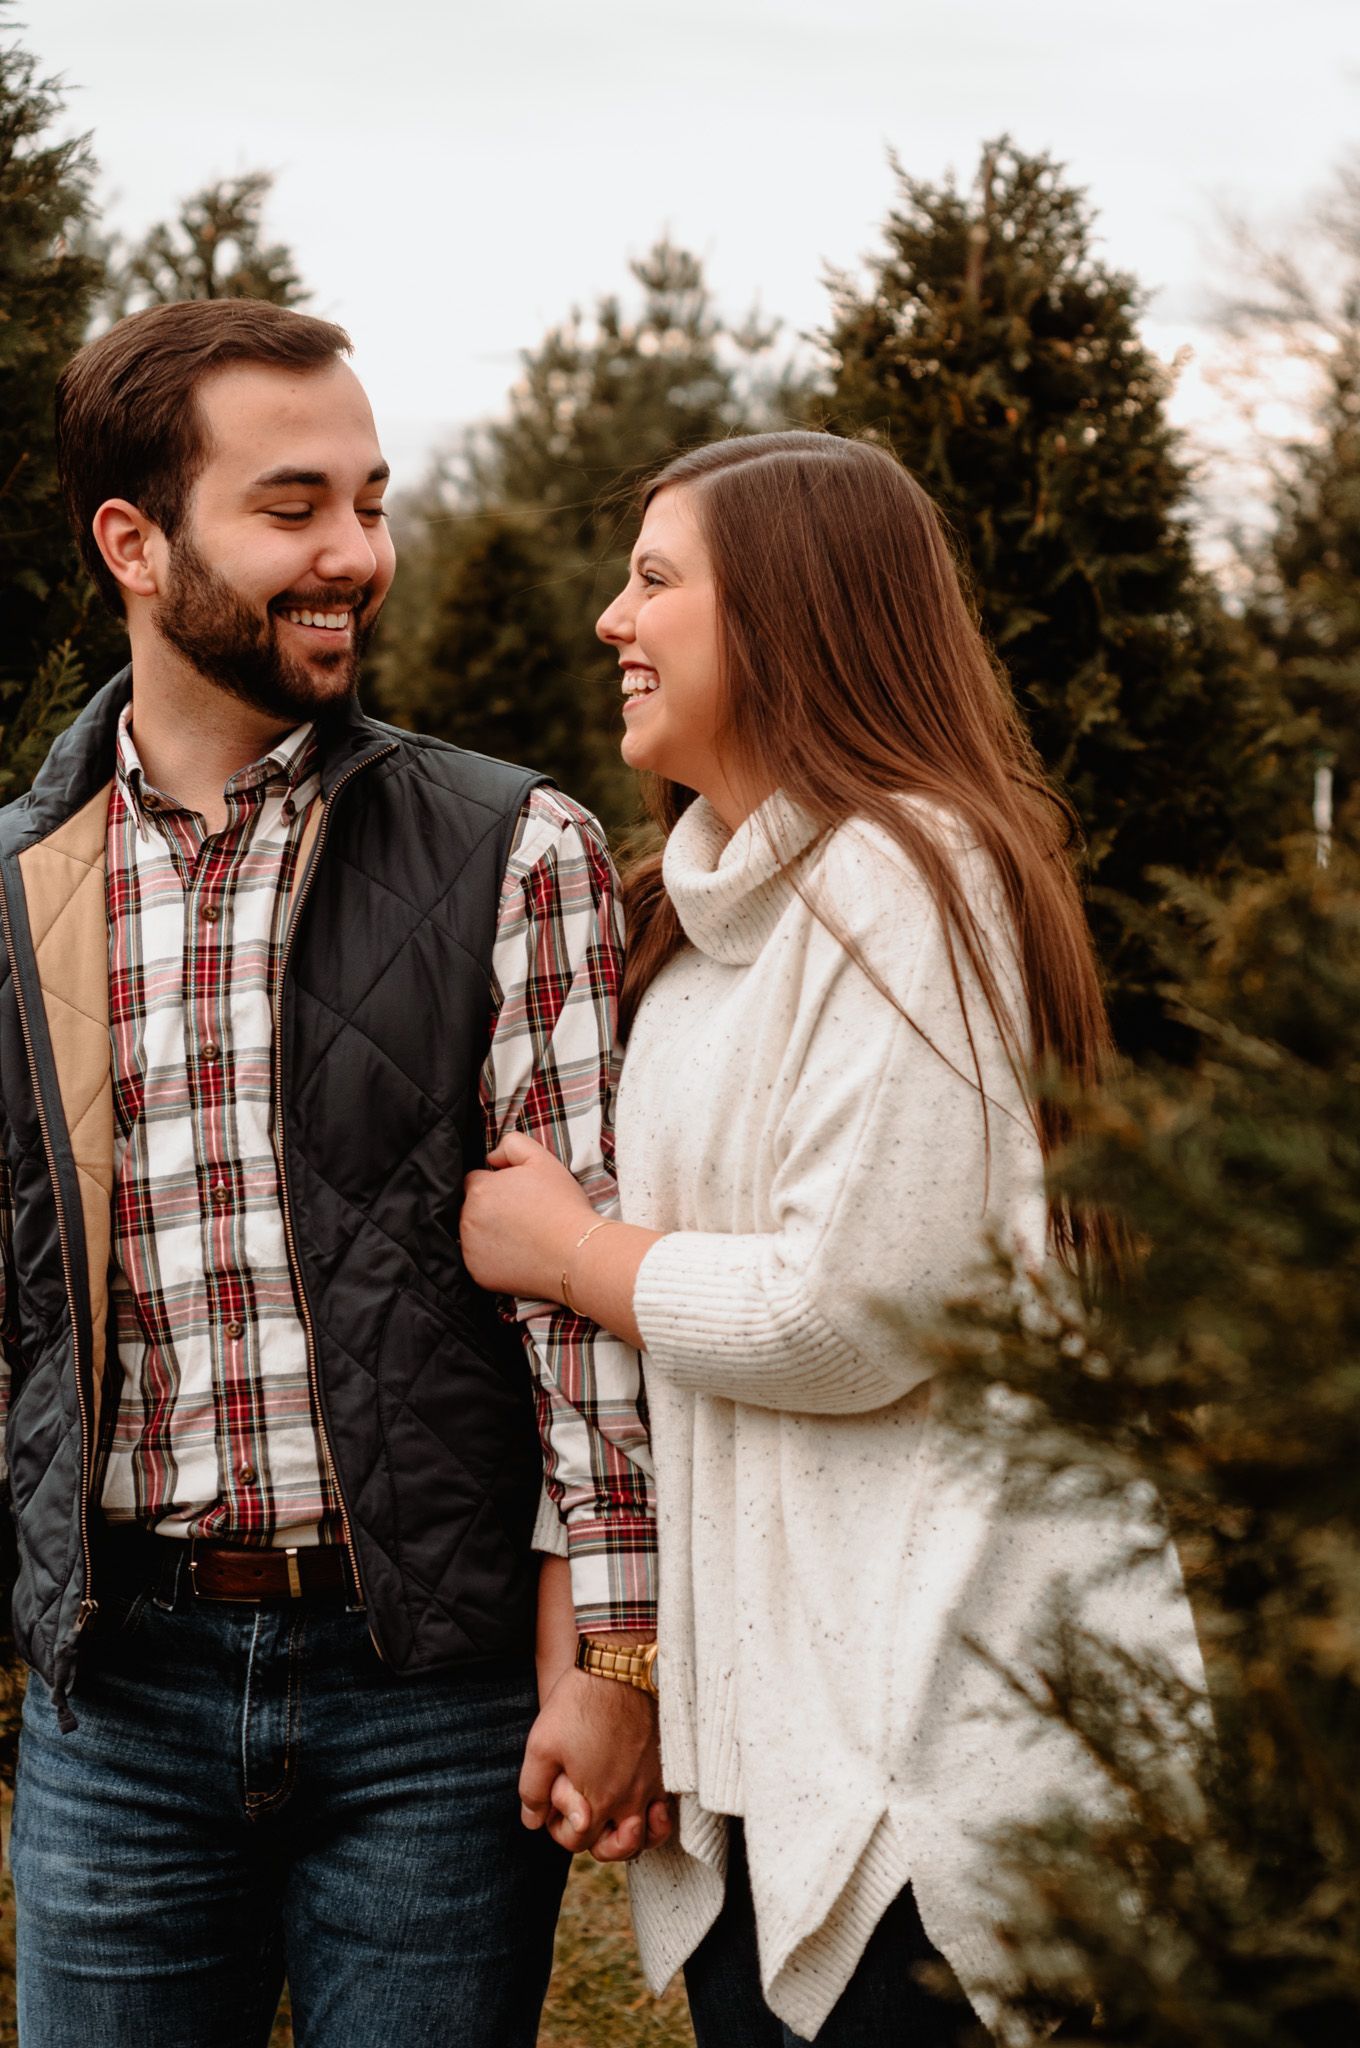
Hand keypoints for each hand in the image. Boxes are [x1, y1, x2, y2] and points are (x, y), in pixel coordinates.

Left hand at [462, 1130, 596, 1302]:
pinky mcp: (477, 1274)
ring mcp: (470, 1249)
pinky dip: (491, 1258)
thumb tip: (490, 1158)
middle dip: (490, 1209)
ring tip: (521, 1236)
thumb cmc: (562, 1204)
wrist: (577, 1252)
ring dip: (488, 1233)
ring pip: (473, 1234)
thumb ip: (511, 1145)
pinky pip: (478, 1261)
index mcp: (479, 1189)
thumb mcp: (542, 1159)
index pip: (475, 1181)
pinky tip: (517, 1255)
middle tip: (522, 1217)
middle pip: (470, 1208)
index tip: (516, 1195)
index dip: (496, 1185)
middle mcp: (468, 1219)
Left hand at [520, 1663, 670, 1860]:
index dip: (559, 1827)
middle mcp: (629, 1800)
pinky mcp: (665, 1767)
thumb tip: (532, 1821)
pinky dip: (657, 1818)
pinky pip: (667, 1810)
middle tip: (582, 1817)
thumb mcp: (541, 1745)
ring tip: (616, 1823)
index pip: (577, 1841)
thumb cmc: (579, 1704)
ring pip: (649, 1836)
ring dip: (631, 1838)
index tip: (555, 1801)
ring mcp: (651, 1785)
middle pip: (617, 1849)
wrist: (621, 1666)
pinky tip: (643, 1805)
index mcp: (596, 1800)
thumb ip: (533, 1790)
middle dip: (595, 1842)